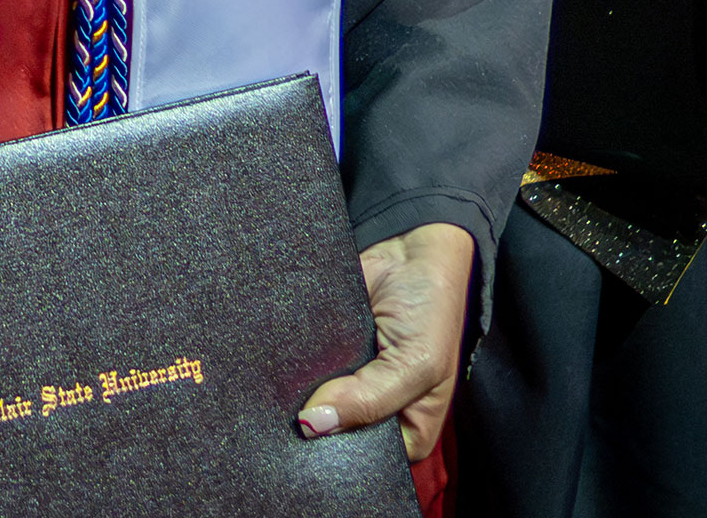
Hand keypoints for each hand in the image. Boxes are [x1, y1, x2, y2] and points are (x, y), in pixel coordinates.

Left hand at [296, 221, 473, 460]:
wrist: (407, 244)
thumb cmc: (431, 308)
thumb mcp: (417, 363)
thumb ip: (369, 400)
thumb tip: (313, 425)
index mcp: (406, 429)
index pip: (367, 462)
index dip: (340, 455)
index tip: (312, 444)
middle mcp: (371, 411)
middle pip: (334, 435)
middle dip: (316, 424)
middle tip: (291, 417)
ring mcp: (343, 383)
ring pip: (310, 403)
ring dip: (294, 396)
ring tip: (277, 391)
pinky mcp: (321, 353)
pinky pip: (296, 368)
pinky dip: (287, 365)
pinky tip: (275, 364)